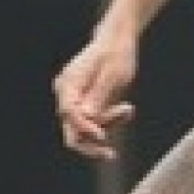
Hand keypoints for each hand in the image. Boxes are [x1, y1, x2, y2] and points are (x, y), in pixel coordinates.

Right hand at [52, 30, 136, 159]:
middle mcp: (66, 94)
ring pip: (84, 129)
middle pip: (71, 129)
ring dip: (107, 125)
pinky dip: (110, 120)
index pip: (69, 114)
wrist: (117, 40)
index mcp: (68, 84)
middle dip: (92, 142)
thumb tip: (87, 119)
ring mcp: (73, 100)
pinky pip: (94, 122)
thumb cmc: (116, 53)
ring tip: (128, 109)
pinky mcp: (84, 104)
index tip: (104, 137)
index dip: (85, 128)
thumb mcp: (113, 74)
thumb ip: (99, 96)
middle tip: (111, 154)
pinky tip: (127, 109)